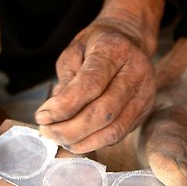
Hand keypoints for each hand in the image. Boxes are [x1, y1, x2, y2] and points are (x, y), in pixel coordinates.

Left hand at [35, 0, 164, 153]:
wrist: (127, 42)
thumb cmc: (95, 47)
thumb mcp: (74, 52)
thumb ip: (66, 80)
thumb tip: (55, 114)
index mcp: (115, 50)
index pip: (90, 84)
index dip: (64, 106)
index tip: (42, 116)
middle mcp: (136, 72)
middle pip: (103, 112)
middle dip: (70, 129)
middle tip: (46, 131)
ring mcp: (144, 94)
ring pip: (113, 129)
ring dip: (81, 140)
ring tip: (58, 137)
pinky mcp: (144, 111)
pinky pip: (118, 135)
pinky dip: (93, 143)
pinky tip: (75, 140)